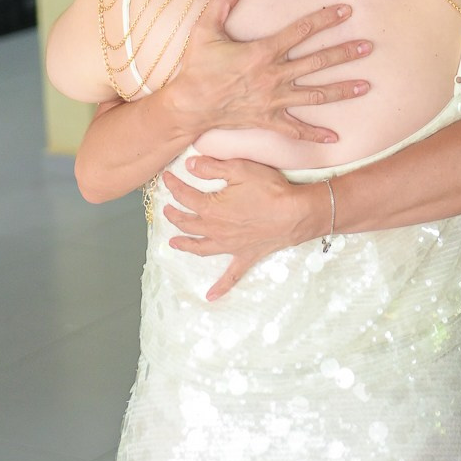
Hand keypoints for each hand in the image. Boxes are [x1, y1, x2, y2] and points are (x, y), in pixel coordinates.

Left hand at [161, 156, 324, 298]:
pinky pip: (230, 276)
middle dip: (174, 215)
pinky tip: (210, 296)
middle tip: (167, 210)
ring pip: (200, 248)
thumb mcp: (239, 169)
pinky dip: (220, 287)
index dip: (173, 186)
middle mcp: (215, 230)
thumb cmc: (269, 189)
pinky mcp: (245, 256)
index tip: (166, 177)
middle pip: (188, 223)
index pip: (185, 196)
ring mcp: (229, 246)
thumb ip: (212, 167)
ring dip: (185, 245)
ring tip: (173, 243)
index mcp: (211, 208)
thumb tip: (190, 164)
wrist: (294, 214)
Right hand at [167, 0, 371, 145]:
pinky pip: (295, 129)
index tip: (346, 11)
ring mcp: (273, 100)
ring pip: (315, 95)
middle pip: (317, 62)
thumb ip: (221, 3)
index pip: (301, 31)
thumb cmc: (197, 67)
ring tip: (366, 86)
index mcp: (263, 52)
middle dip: (344, 54)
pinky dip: (315, 134)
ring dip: (341, 90)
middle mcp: (274, 75)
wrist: (189, 106)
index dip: (325, 19)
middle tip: (368, 47)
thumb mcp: (204, 30)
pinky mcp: (268, 119)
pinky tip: (336, 136)